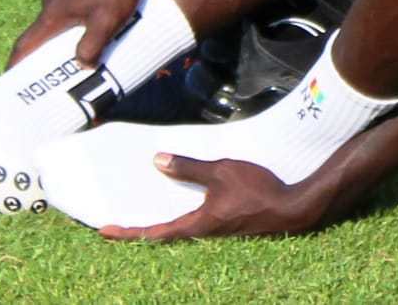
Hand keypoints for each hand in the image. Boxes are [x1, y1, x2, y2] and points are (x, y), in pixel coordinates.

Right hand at [8, 0, 149, 68]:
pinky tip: (96, 15)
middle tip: (59, 69)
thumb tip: (81, 66)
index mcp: (52, 13)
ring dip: (66, 30)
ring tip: (84, 43)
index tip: (12, 82)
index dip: (16, 66)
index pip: (25, 45)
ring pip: (59, 13)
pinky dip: (77, 12)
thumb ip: (92, 46)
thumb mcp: (107, 20)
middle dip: (48, 51)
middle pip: (43, 31)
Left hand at [99, 156, 333, 240]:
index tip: (104, 231)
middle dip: (138, 232)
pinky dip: (178, 219)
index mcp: (197, 224)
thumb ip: (190, 168)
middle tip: (117, 226)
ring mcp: (215, 233)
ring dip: (158, 226)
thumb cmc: (257, 190)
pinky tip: (181, 204)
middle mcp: (202, 234)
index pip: (153, 232)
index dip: (128, 232)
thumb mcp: (221, 172)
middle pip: (162, 237)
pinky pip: (194, 225)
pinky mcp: (227, 226)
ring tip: (142, 215)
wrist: (292, 209)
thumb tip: (158, 161)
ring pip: (178, 232)